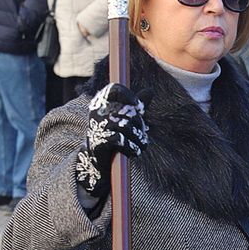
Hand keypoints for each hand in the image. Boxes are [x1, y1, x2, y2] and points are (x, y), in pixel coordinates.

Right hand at [74, 83, 148, 197]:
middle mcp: (97, 112)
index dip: (130, 96)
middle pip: (128, 111)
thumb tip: (151, 90)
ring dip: (139, 139)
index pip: (115, 89)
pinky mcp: (99, 141)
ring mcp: (97, 126)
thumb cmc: (113, 136)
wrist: (98, 160)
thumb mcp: (125, 119)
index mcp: (102, 103)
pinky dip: (132, 148)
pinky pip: (122, 141)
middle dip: (140, 125)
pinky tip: (134, 152)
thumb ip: (136, 105)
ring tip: (140, 145)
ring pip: (127, 127)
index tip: (139, 108)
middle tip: (142, 135)